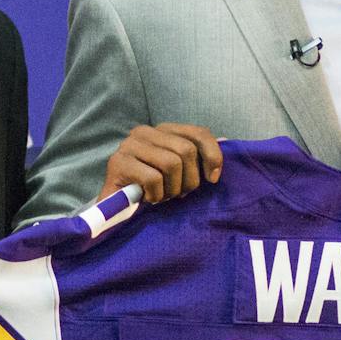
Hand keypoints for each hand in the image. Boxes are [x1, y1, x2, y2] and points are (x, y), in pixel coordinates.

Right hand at [99, 123, 222, 203]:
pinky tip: (148, 199)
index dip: (213, 155)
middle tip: (179, 195)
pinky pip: (153, 178)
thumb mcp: (179, 172)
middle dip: (189, 180)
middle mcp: (144, 131)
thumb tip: (227, 141)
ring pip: (171, 164)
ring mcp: (129, 145)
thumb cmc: (151, 190)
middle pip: (186, 150)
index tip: (213, 179)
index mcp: (162, 130)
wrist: (113, 210)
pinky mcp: (118, 162)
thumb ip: (198, 156)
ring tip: (162, 197)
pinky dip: (156, 195)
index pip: (198, 133)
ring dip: (172, 189)